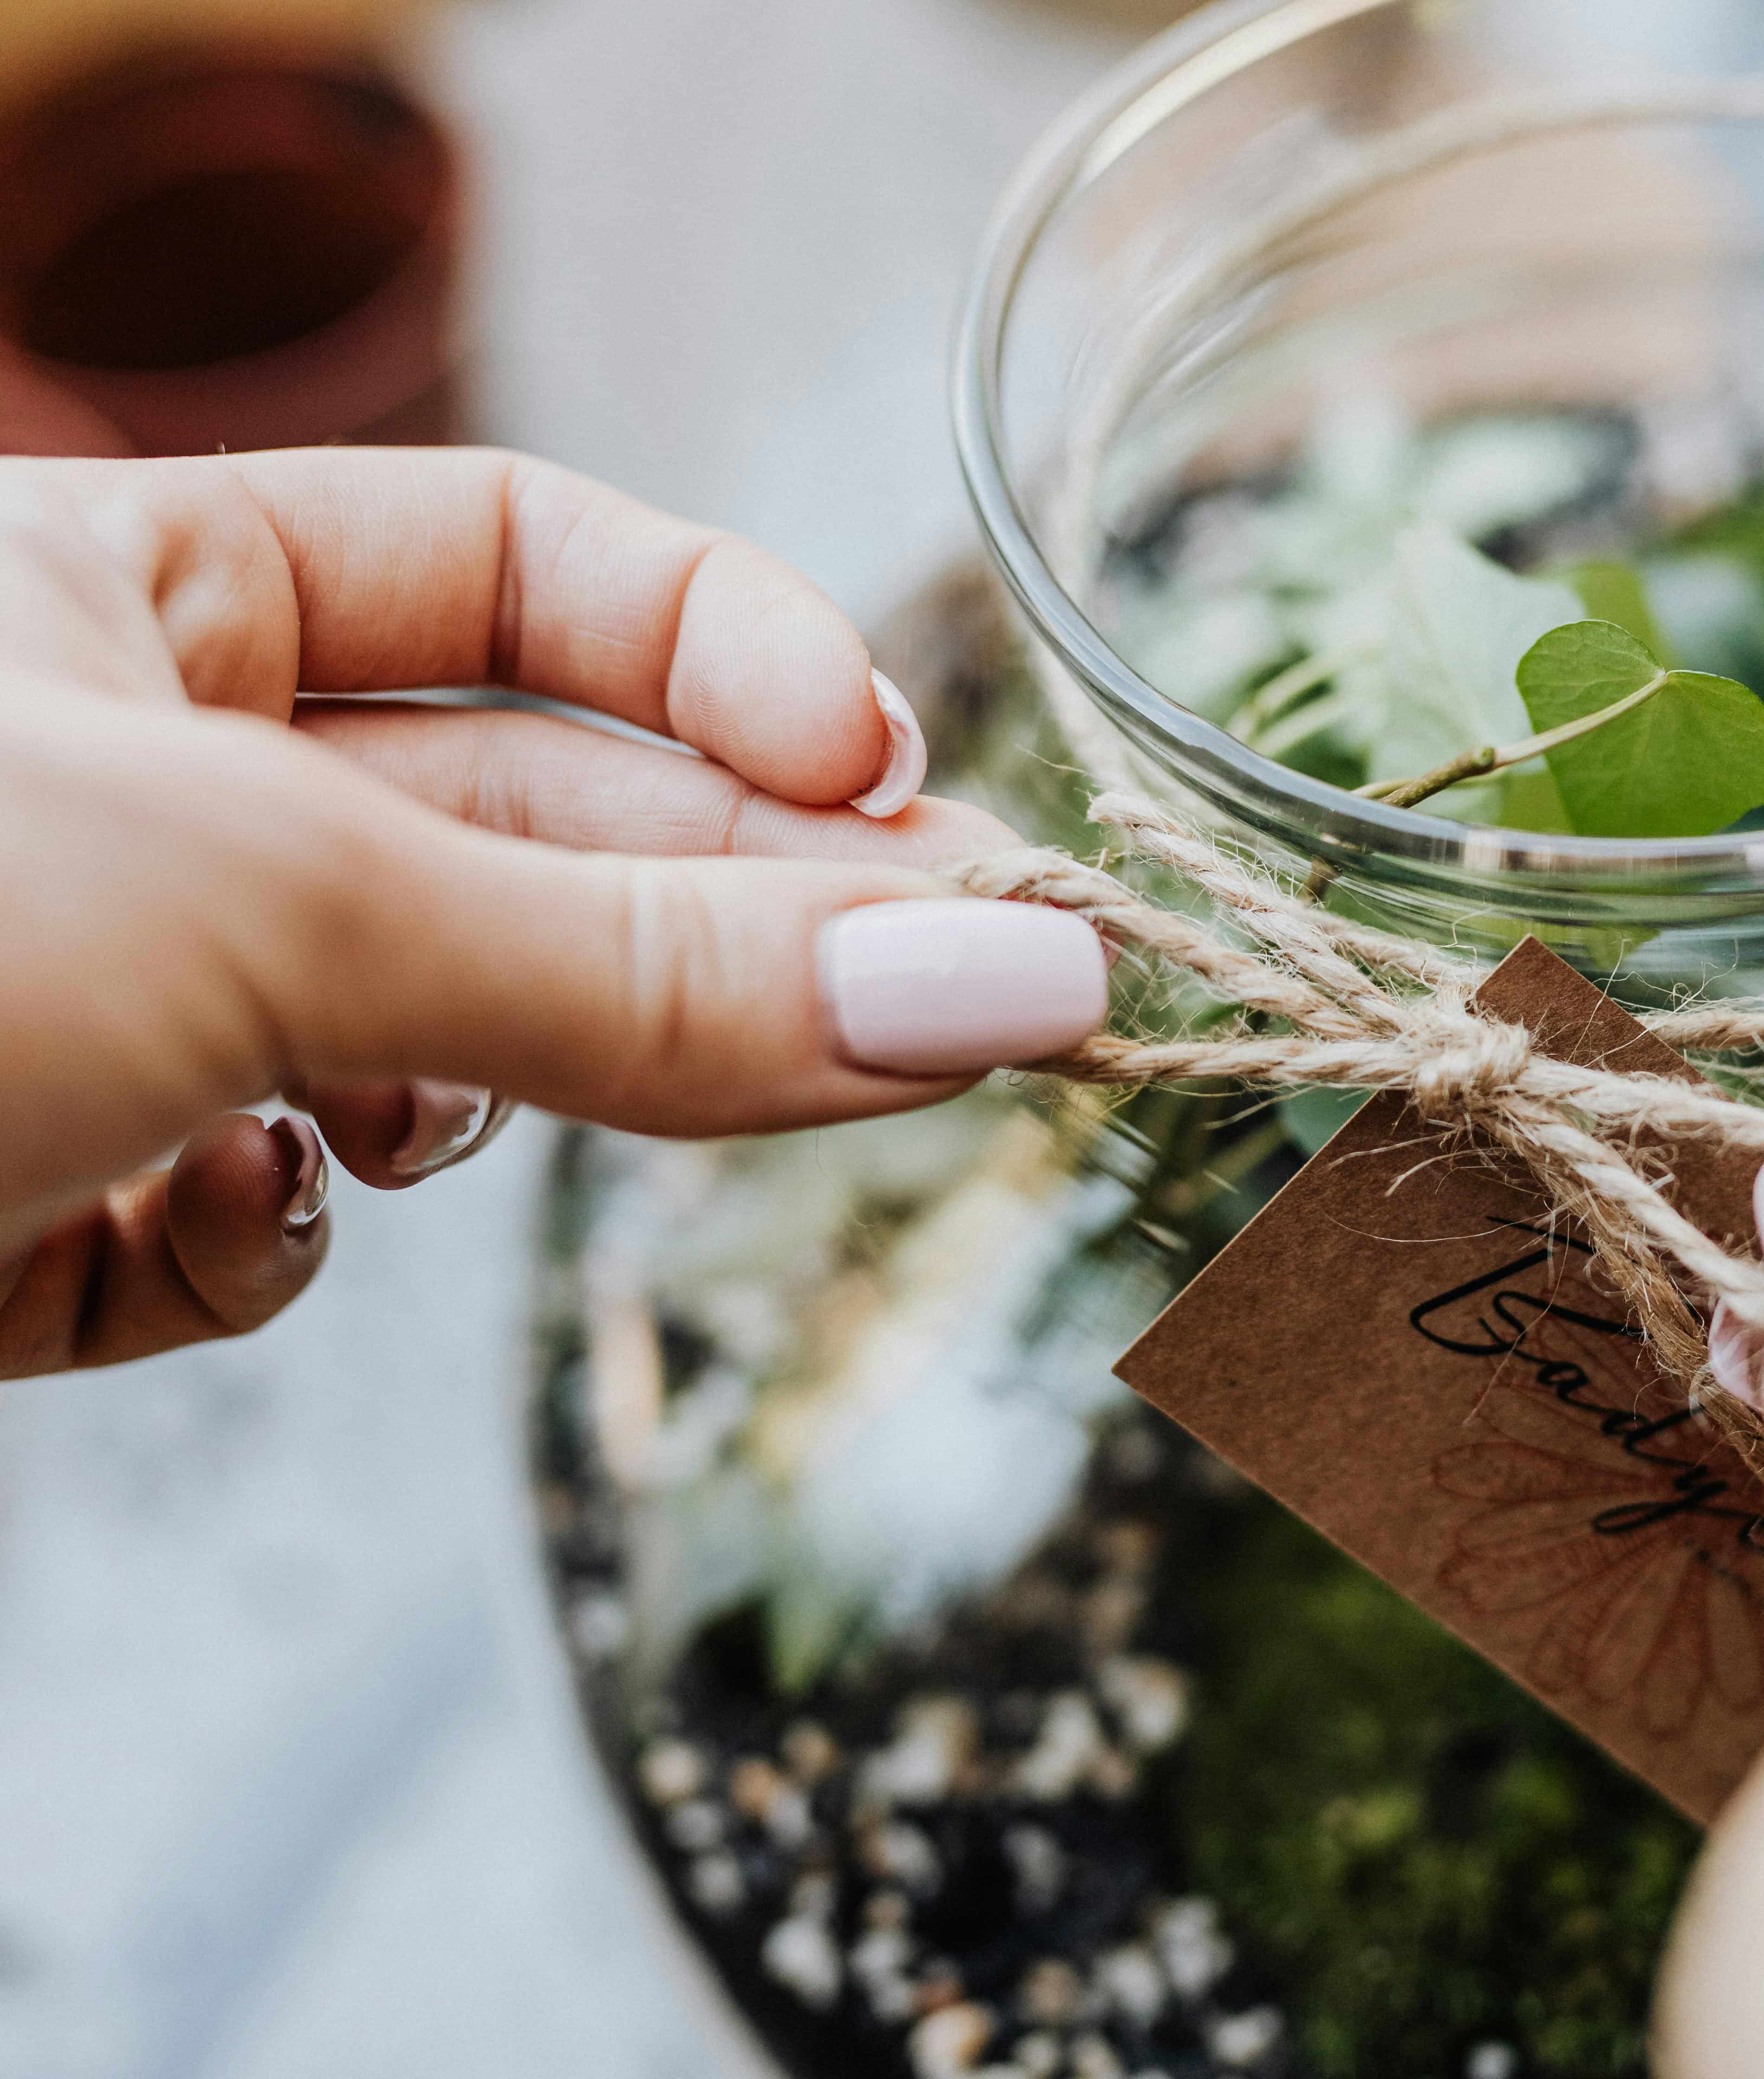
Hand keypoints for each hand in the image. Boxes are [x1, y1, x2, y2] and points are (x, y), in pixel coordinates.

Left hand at [0, 448, 1104, 1377]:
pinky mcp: (50, 1192)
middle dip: (718, 921)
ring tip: (428, 1129)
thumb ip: (636, 964)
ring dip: (462, 1104)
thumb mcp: (266, 902)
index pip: (523, 566)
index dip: (728, 652)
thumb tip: (1000, 982)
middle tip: (961, 991)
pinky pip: (255, 1219)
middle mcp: (129, 778)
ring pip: (417, 1047)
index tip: (883, 776)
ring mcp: (95, 997)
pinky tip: (211, 1216)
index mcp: (122, 591)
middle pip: (524, 834)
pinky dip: (256, 1246)